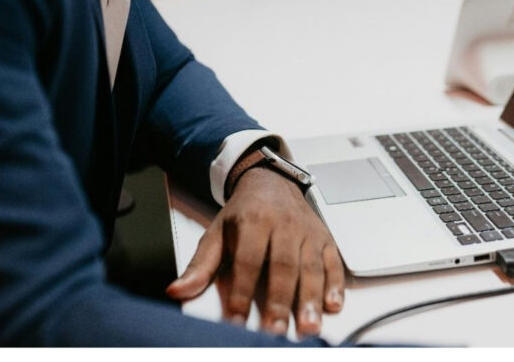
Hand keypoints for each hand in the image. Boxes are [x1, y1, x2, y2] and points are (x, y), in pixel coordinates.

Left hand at [166, 166, 344, 336]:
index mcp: (253, 221)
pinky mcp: (325, 238)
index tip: (236, 320)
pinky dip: (335, 285)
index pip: (247, 261)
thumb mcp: (216, 233)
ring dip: (311, 299)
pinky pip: (333, 262)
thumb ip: (200, 266)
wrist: (271, 181)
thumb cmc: (244, 212)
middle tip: (275, 331)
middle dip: (280, 302)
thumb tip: (178, 291)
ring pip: (311, 267)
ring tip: (308, 326)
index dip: (241, 292)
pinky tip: (333, 305)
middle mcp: (284, 225)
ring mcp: (307, 232)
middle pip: (283, 267)